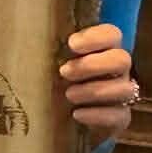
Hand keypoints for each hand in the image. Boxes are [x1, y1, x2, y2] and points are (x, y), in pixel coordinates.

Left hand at [60, 23, 136, 137]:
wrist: (60, 118)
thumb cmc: (54, 80)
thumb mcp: (50, 62)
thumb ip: (49, 49)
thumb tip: (28, 34)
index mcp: (103, 49)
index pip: (111, 34)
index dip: (95, 37)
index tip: (71, 44)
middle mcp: (117, 69)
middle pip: (121, 60)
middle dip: (92, 65)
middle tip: (65, 72)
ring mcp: (121, 93)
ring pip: (123, 89)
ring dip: (94, 91)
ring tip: (68, 95)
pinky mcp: (120, 117)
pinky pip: (119, 115)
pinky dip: (97, 114)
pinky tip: (77, 114)